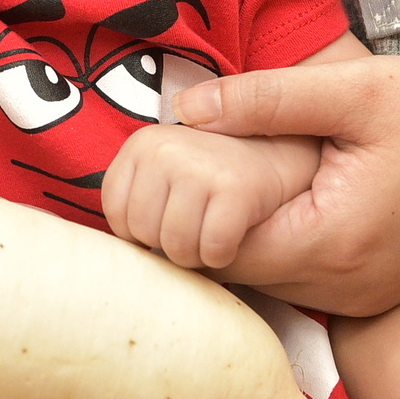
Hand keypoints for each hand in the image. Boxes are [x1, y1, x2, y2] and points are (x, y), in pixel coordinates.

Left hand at [101, 124, 293, 269]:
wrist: (286, 157)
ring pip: (175, 248)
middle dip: (169, 245)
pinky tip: (234, 235)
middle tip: (198, 223)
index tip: (169, 217)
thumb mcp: (168, 171)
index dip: (142, 231)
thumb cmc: (218, 179)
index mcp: (142, 142)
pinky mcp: (235, 188)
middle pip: (142, 234)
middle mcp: (164, 147)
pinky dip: (223, 256)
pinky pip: (211, 249)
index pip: (115, 214)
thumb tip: (113, 251)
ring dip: (197, 255)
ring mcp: (199, 166)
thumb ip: (139, 195)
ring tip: (213, 229)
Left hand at [175, 57, 399, 315]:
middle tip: (195, 163)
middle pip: (234, 271)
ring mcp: (360, 299)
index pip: (215, 249)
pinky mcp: (372, 292)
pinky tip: (275, 196)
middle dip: (203, 222)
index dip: (184, 207)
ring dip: (237, 234)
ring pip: (264, 278)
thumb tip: (184, 109)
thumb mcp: (358, 89)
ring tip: (232, 174)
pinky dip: (275, 243)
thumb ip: (267, 99)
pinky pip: (298, 277)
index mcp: (333, 243)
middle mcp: (343, 289)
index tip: (181, 159)